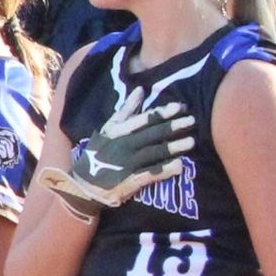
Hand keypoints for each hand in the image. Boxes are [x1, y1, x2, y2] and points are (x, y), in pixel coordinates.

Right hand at [53, 99, 192, 210]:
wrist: (83, 186)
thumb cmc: (98, 154)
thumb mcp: (108, 130)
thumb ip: (125, 110)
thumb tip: (141, 90)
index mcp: (118, 132)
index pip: (143, 119)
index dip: (162, 113)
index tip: (179, 107)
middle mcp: (123, 146)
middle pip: (152, 135)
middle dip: (173, 127)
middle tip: (192, 121)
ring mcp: (127, 164)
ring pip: (154, 153)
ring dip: (173, 147)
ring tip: (191, 142)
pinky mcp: (130, 182)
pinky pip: (150, 174)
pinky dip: (165, 170)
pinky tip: (179, 165)